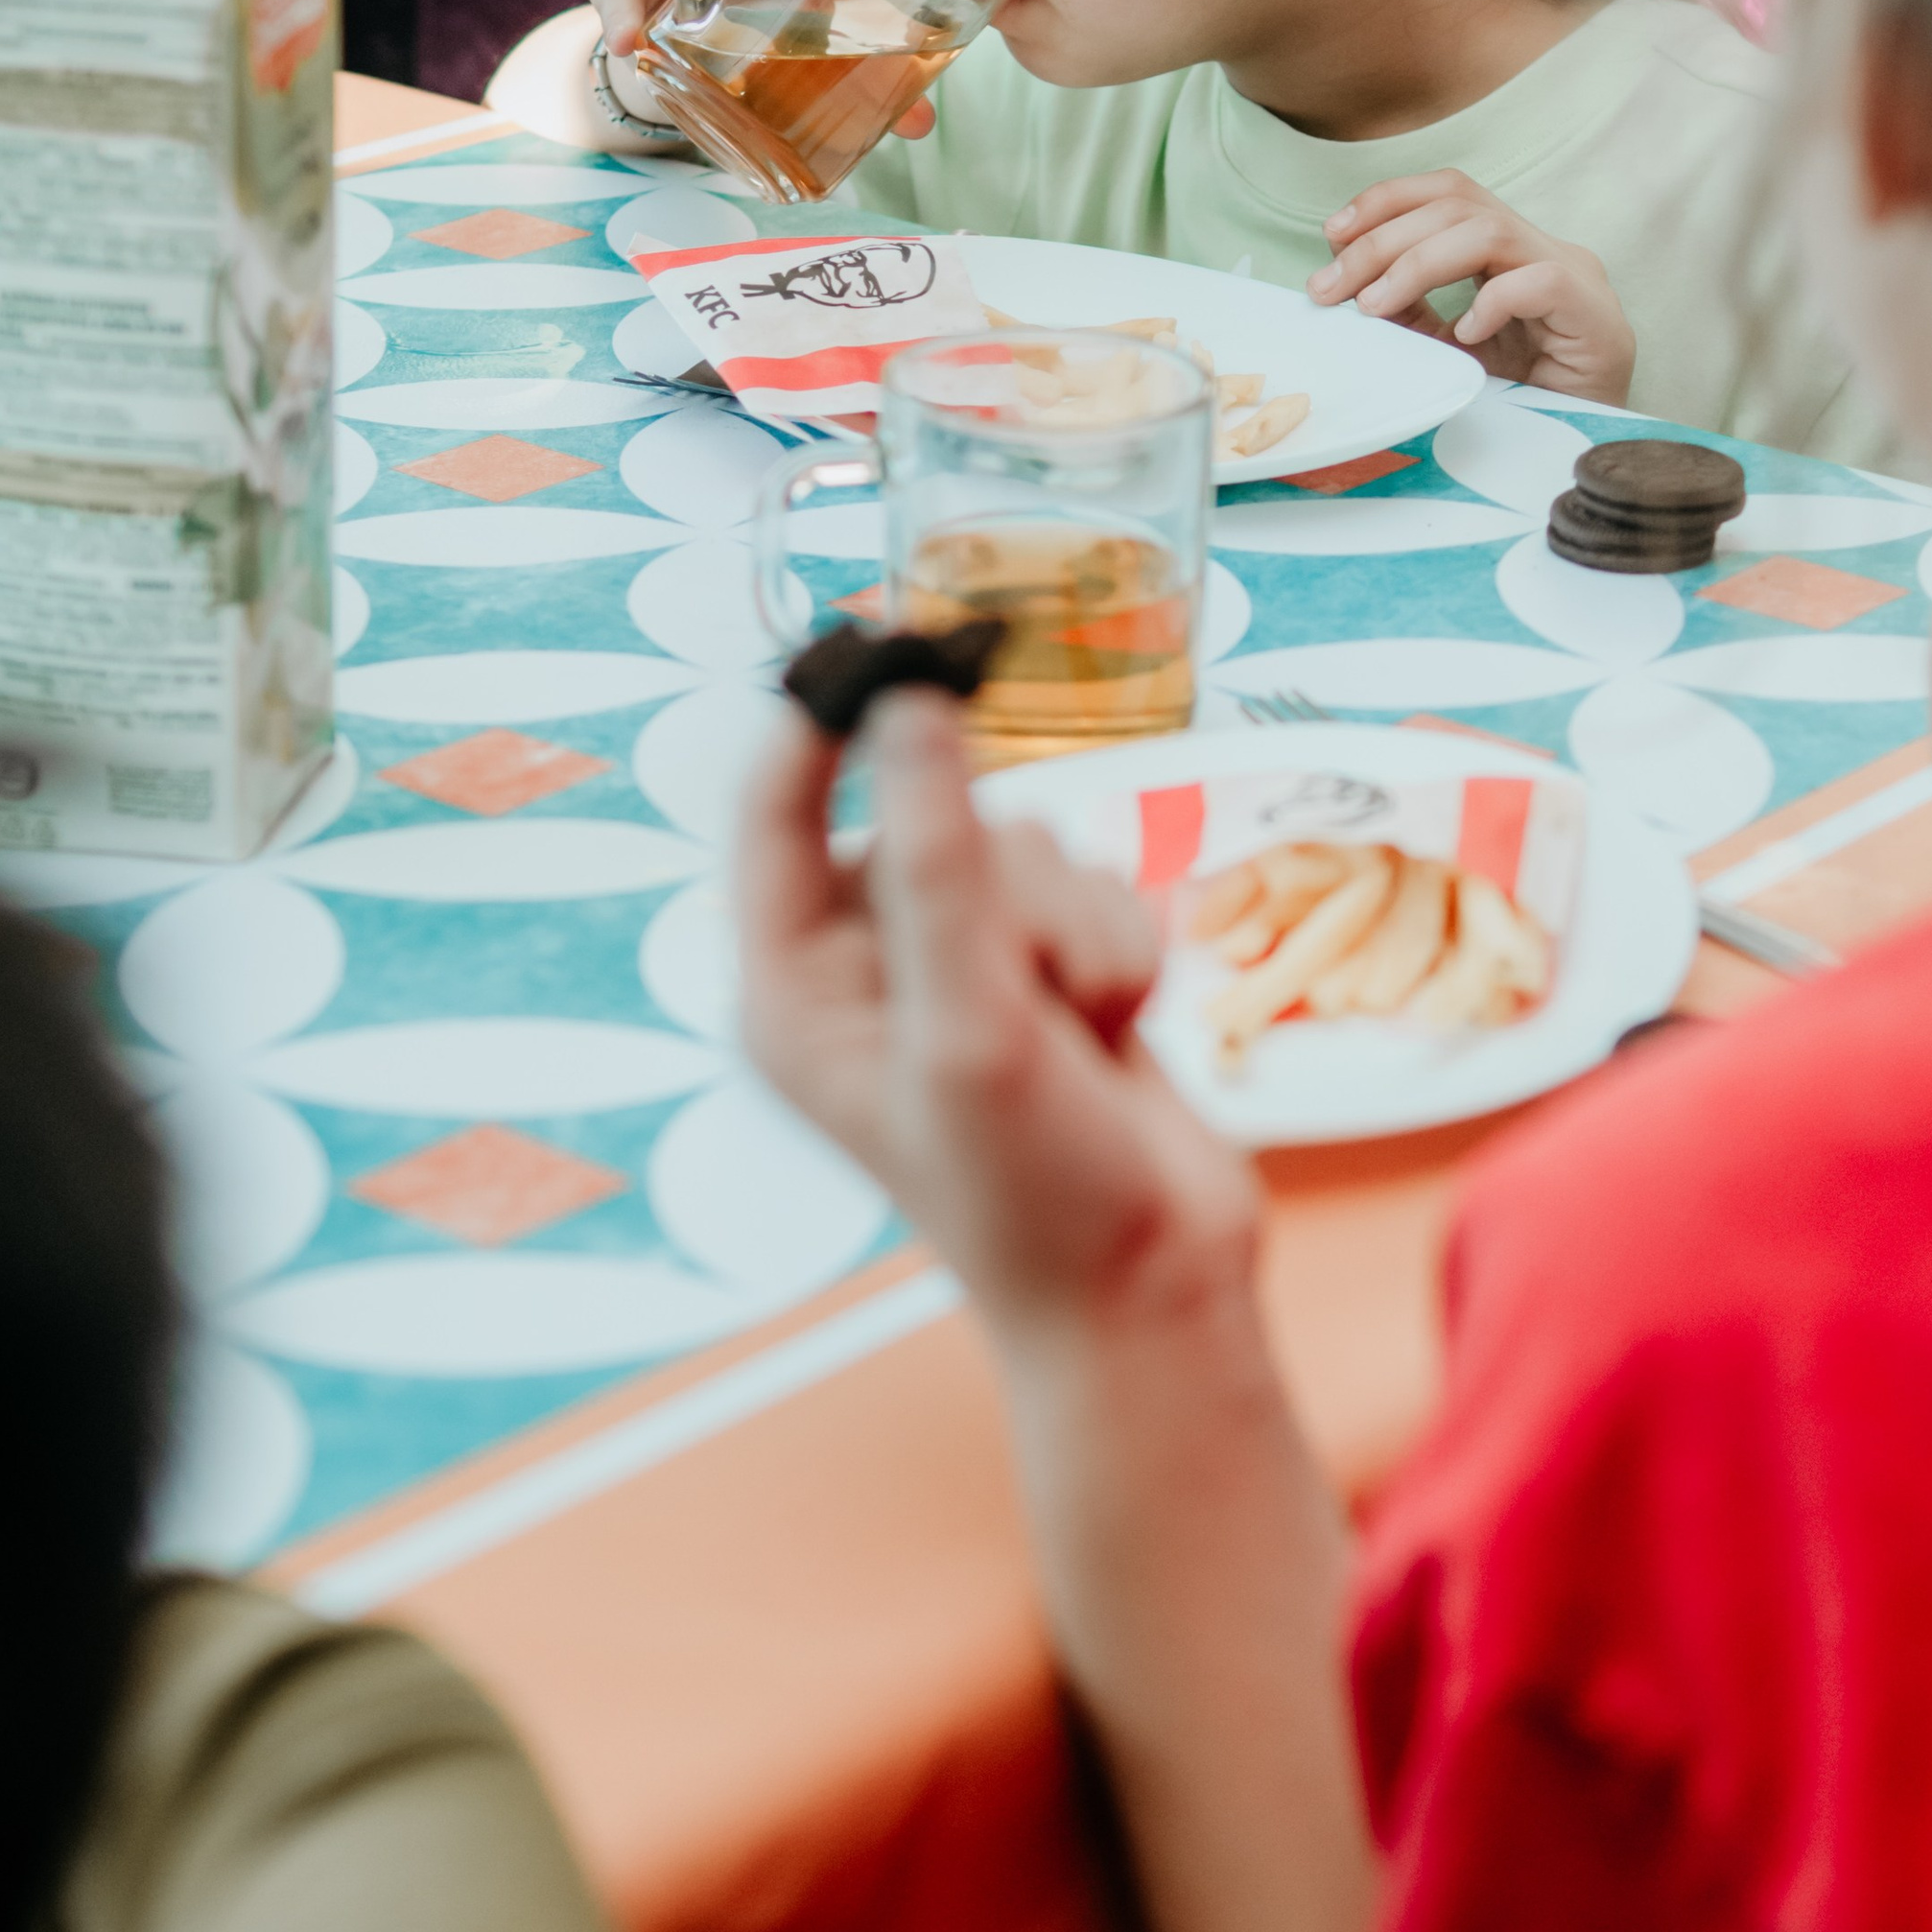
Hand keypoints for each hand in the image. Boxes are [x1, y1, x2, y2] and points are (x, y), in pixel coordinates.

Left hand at [734, 693, 1257, 1330]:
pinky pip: (1092, 881)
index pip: (776, 801)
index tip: (892, 636)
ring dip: (1078, 927)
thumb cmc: (1036, 1195)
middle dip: (1009, 884)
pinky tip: (1119, 1033)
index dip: (829, 714)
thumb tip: (909, 709)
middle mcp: (861, 966)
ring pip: (1029, 842)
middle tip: (1032, 986)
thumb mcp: (972, 1026)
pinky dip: (1121, 949)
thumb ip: (938, 862)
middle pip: (929, 812)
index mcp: (791, 987)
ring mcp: (957, 966)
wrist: (1155, 1295)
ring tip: (1083, 1032)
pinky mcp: (1045, 971)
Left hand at [1309, 171, 1635, 400]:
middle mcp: (1541, 247)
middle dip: (1382, 242)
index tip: (1332, 236)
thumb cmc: (1518, 396)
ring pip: (1490, 232)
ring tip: (1375, 307)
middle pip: (1457, 206)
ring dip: (1418, 264)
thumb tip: (1342, 282)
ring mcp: (1574, 275)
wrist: (1577, 449)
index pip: (1447, 192)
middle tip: (1332, 288)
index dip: (1387, 201)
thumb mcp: (1446, 348)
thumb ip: (1407, 311)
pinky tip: (1463, 335)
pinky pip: (1542, 282)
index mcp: (1509, 246)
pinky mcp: (1594, 313)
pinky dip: (1493, 302)